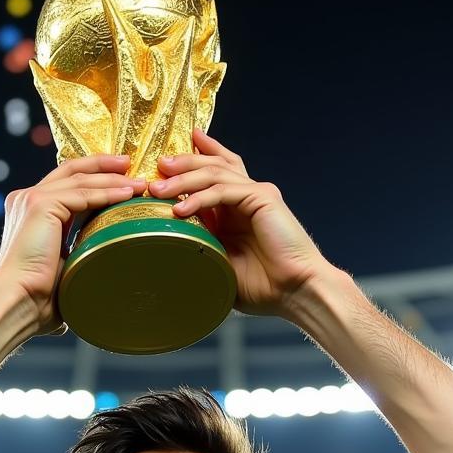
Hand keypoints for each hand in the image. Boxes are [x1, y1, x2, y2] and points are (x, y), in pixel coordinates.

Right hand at [0, 155, 144, 335]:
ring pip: (79, 179)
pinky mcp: (39, 204)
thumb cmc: (37, 297)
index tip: (121, 179)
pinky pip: (82, 193)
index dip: (93, 177)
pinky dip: (106, 193)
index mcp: (30, 212)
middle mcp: (27, 199)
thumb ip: (74, 260)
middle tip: (130, 166)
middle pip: (71, 170)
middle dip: (103, 165)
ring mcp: (31, 198)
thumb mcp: (61, 268)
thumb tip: (96, 271)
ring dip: (112, 179)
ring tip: (138, 182)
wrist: (19, 301)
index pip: (65, 183)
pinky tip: (126, 195)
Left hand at [147, 128, 324, 316]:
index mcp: (238, 209)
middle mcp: (247, 196)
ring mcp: (256, 194)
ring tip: (158, 190)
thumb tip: (166, 250)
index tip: (166, 160)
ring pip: (214, 173)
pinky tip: (181, 209)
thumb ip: (200, 249)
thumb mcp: (220, 265)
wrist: (295, 292)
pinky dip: (201, 198)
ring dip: (183, 179)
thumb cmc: (264, 286)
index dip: (193, 160)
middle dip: (182, 164)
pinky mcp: (263, 198)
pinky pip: (225, 190)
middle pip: (211, 165)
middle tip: (157, 167)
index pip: (214, 173)